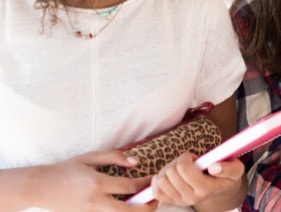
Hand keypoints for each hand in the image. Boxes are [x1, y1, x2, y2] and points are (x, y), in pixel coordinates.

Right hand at [29, 151, 153, 211]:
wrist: (40, 188)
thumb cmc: (67, 169)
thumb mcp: (90, 157)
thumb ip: (115, 157)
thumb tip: (136, 162)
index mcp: (97, 183)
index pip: (129, 186)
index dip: (145, 184)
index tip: (153, 179)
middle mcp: (95, 201)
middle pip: (127, 211)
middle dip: (146, 208)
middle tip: (157, 201)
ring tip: (147, 207)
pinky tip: (129, 208)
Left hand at [149, 152, 244, 208]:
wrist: (221, 191)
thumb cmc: (227, 176)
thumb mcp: (236, 169)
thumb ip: (228, 168)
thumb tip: (214, 167)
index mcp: (206, 188)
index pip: (184, 169)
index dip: (186, 157)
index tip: (193, 157)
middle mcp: (191, 197)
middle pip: (171, 173)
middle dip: (177, 161)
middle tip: (187, 161)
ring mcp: (180, 201)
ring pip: (162, 180)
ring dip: (168, 168)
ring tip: (179, 167)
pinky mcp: (172, 201)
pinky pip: (156, 191)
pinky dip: (158, 180)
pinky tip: (169, 175)